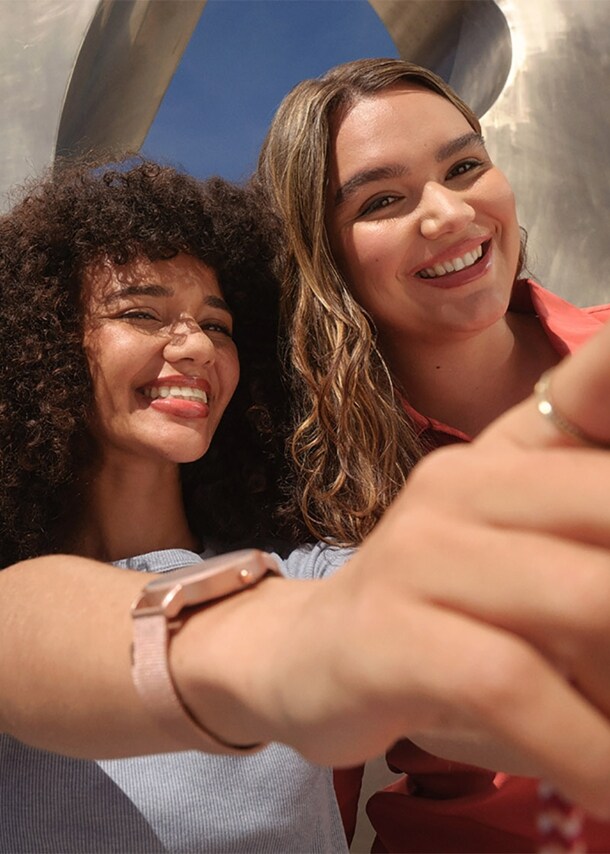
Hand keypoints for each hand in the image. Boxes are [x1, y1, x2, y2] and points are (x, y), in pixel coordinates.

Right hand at [247, 321, 609, 816]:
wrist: (305, 654)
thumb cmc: (441, 615)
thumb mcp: (528, 565)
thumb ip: (591, 542)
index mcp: (510, 454)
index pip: (597, 385)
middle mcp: (464, 484)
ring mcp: (419, 552)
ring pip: (586, 599)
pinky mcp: (386, 632)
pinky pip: (511, 685)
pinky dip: (585, 750)